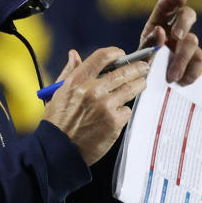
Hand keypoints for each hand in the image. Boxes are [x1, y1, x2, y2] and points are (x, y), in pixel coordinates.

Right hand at [43, 46, 149, 164]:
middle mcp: (92, 90)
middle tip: (144, 67)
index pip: (103, 56)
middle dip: (138, 67)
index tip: (122, 55)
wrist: (58, 149)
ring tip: (140, 84)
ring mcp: (105, 105)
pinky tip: (117, 114)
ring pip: (132, 88)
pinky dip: (124, 111)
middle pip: (124, 71)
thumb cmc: (58, 121)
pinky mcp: (114, 121)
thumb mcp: (57, 92)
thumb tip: (74, 54)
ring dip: (139, 85)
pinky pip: (127, 111)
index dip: (116, 53)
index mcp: (77, 80)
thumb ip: (69, 72)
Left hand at [139, 0, 201, 83]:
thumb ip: (148, 44)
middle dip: (184, 22)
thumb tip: (161, 31)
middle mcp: (175, 31)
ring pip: (193, 41)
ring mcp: (188, 45)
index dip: (173, 0)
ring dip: (182, 59)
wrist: (150, 90)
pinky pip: (201, 61)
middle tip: (177, 36)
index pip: (165, 7)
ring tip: (171, 77)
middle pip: (187, 14)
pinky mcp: (197, 61)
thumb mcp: (140, 57)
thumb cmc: (142, 69)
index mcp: (157, 24)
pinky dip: (192, 73)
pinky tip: (182, 81)